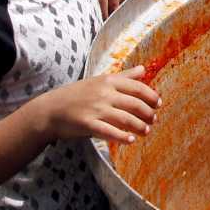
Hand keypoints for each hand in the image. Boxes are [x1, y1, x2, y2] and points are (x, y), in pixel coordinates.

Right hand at [32, 65, 159, 144]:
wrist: (50, 109)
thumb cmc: (76, 94)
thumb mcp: (99, 80)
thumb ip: (123, 76)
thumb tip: (143, 69)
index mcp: (108, 81)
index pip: (137, 88)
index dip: (151, 96)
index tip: (159, 104)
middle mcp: (104, 93)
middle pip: (135, 104)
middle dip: (148, 113)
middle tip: (154, 120)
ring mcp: (96, 109)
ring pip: (126, 119)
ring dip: (140, 126)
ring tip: (146, 131)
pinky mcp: (88, 124)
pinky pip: (110, 132)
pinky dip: (123, 137)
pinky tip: (131, 140)